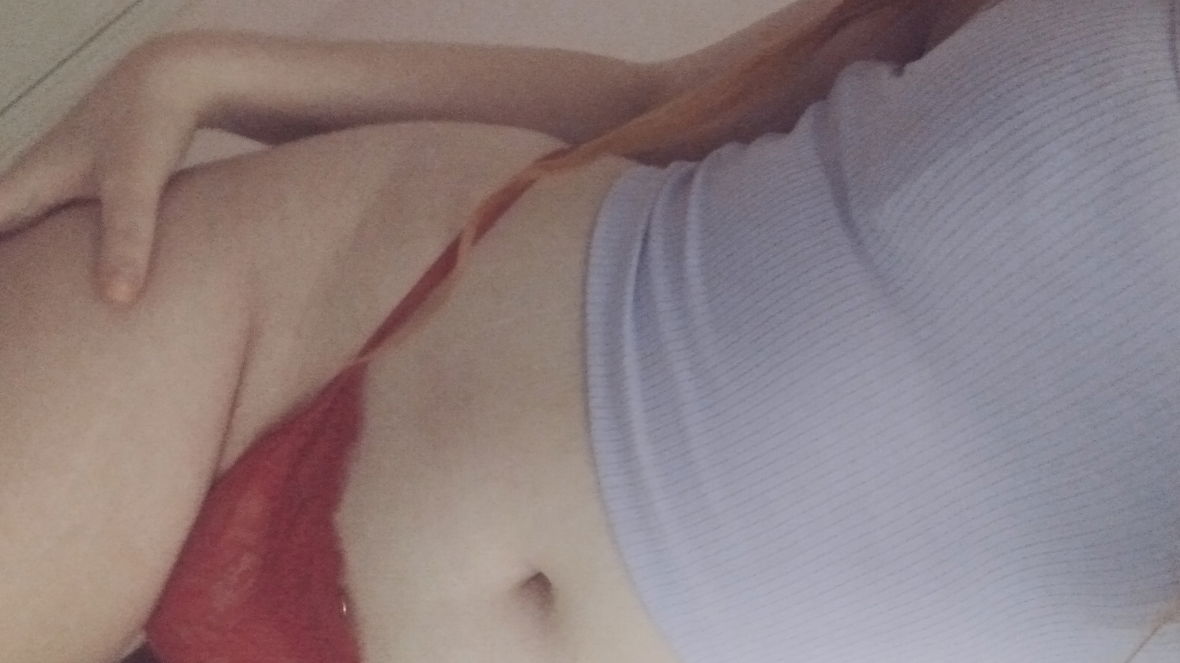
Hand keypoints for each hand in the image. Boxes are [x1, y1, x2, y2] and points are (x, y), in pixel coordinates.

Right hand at [0, 37, 210, 303]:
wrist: (176, 80)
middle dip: (5, 282)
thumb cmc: (150, 126)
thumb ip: (127, 239)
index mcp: (26, 187)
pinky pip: (58, 231)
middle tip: (10, 332)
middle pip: (1, 238)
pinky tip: (89, 286)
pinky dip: (55, 258)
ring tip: (27, 324)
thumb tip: (117, 300)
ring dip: (23, 269)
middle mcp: (32, 186)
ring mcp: (59, 187)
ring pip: (26, 234)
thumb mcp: (137, 183)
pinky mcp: (90, 191)